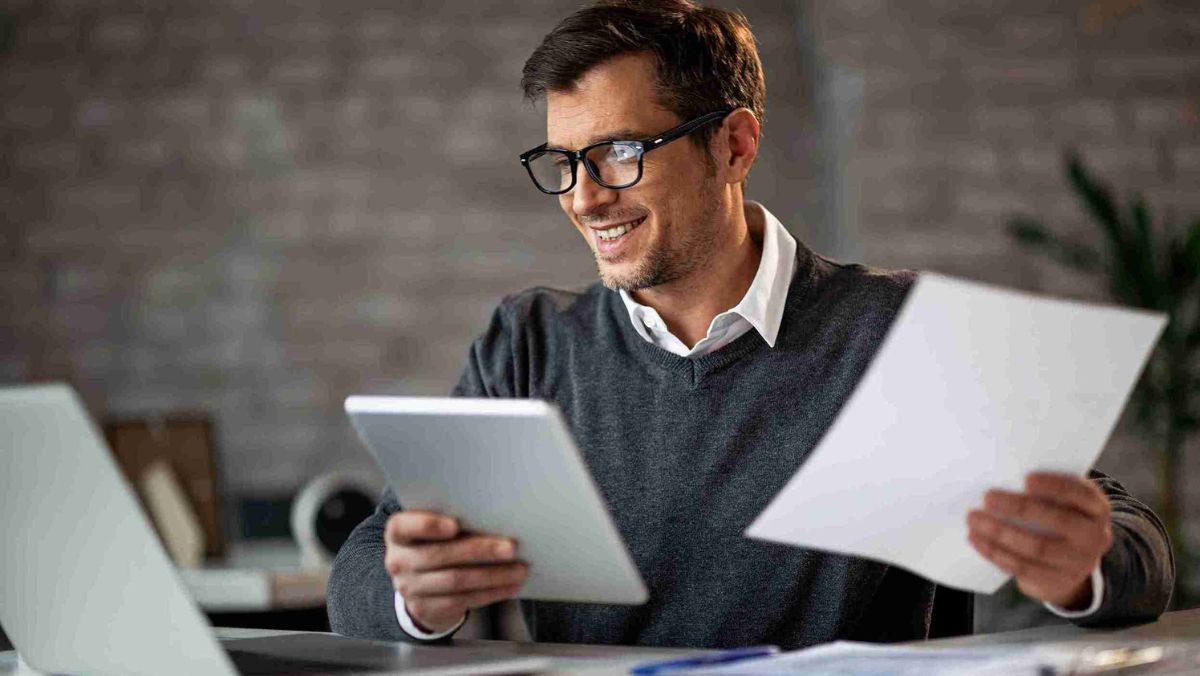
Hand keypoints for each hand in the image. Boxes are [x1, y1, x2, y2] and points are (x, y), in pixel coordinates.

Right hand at [384, 510, 527, 633]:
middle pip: (440, 555)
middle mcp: (398, 561)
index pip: (404, 526)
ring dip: (493, 575)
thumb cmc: (435, 544)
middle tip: (511, 547)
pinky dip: (491, 593)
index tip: (455, 525)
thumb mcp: (433, 530)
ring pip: (456, 581)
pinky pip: (463, 601)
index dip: (428, 525)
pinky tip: (510, 586)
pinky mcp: (427, 608)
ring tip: (519, 569)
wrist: (418, 584)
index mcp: (398, 533)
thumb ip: (453, 520)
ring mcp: (410, 588)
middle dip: (480, 551)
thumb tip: (497, 517)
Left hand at [968, 472, 1112, 609]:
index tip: (1026, 479)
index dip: (1055, 486)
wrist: (1072, 566)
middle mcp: (1094, 537)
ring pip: (1036, 548)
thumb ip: (1045, 492)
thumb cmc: (1059, 520)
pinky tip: (976, 539)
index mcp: (1097, 510)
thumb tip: (1003, 476)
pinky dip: (995, 552)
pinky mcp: (1056, 581)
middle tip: (988, 497)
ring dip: (1000, 532)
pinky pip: (1022, 567)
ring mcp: (1078, 563)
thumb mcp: (1064, 504)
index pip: (1081, 494)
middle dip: (1020, 508)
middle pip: (1058, 521)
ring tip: (974, 518)